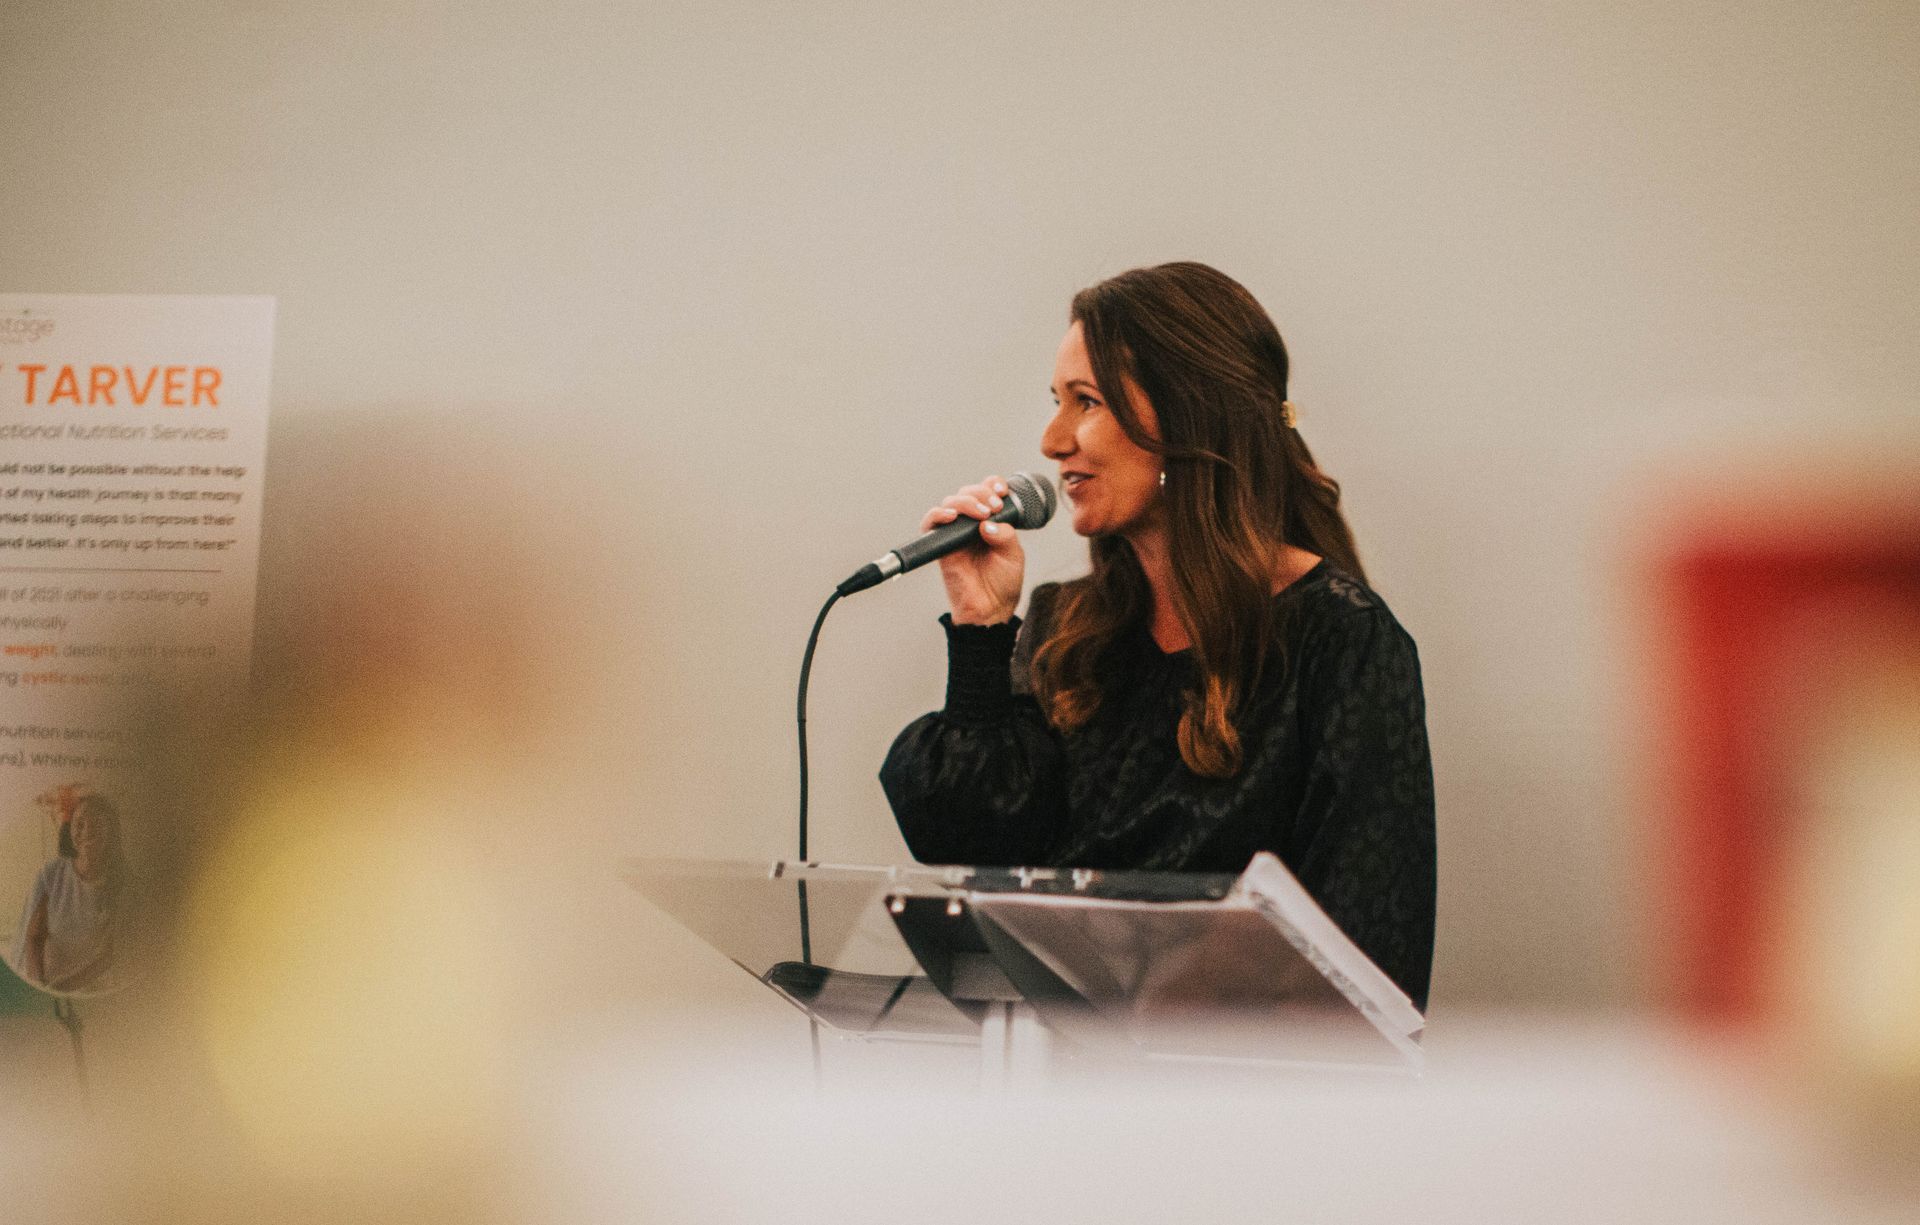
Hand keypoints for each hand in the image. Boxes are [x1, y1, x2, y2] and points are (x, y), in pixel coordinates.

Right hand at [923, 474, 1023, 624]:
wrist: (991, 609)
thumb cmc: (1003, 583)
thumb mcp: (1014, 555)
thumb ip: (1005, 535)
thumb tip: (987, 523)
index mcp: (989, 521)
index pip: (986, 491)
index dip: (992, 484)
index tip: (1003, 491)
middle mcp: (970, 524)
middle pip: (967, 492)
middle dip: (981, 493)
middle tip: (994, 507)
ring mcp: (954, 533)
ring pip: (950, 503)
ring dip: (965, 501)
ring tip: (981, 514)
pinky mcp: (941, 546)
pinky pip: (930, 524)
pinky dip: (938, 515)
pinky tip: (952, 516)